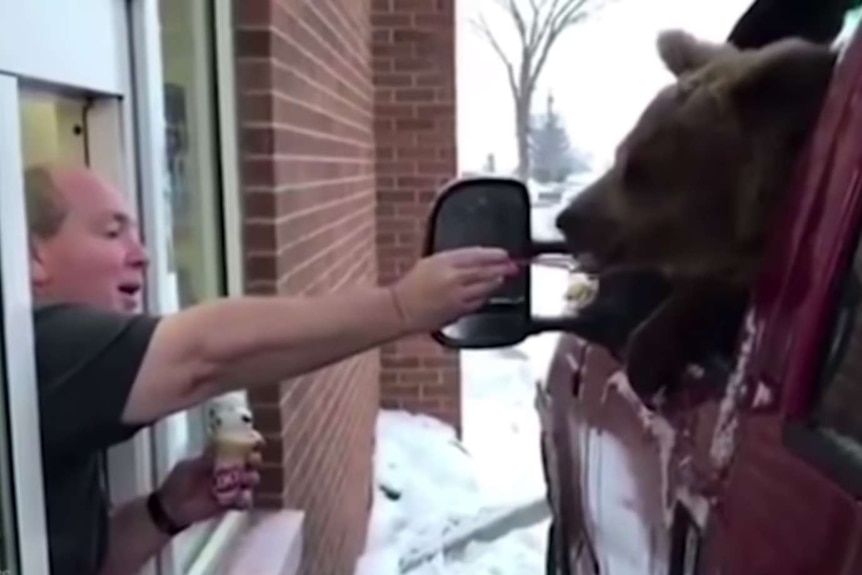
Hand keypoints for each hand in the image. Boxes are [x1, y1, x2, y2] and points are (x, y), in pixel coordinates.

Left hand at [157, 445, 261, 526]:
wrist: (170, 509)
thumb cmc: (178, 483)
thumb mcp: (188, 467)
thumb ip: (205, 459)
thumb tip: (219, 446)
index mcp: (219, 456)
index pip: (240, 444)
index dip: (251, 442)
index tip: (257, 442)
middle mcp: (229, 469)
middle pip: (251, 461)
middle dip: (255, 460)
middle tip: (251, 462)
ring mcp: (232, 486)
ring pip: (251, 480)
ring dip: (251, 479)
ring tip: (244, 482)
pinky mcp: (231, 503)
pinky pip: (245, 501)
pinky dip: (245, 500)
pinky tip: (239, 500)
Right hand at [390, 247, 517, 331]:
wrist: (401, 309)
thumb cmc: (412, 286)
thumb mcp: (430, 263)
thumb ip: (452, 261)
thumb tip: (475, 260)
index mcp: (444, 261)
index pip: (476, 254)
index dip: (493, 254)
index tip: (503, 254)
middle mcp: (453, 277)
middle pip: (485, 270)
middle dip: (502, 268)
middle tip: (513, 266)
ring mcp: (457, 295)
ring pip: (486, 287)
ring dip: (497, 282)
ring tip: (503, 278)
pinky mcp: (459, 310)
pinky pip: (479, 301)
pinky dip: (485, 296)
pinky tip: (488, 293)